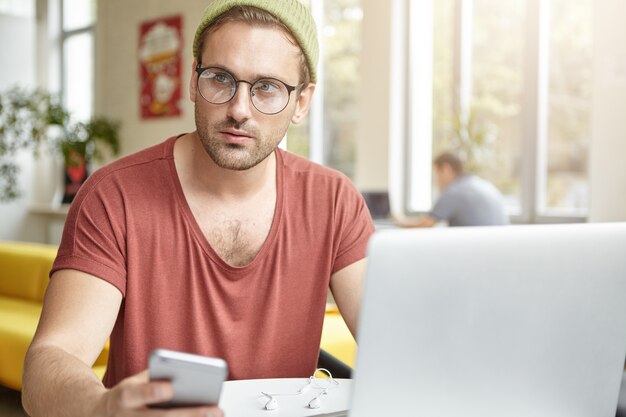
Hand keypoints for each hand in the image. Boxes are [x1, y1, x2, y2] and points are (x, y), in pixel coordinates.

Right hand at [94, 370, 222, 416]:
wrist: (99, 416)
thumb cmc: (128, 394)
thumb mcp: (134, 380)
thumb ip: (156, 377)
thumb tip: (187, 375)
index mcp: (125, 397)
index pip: (139, 394)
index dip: (154, 391)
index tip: (171, 387)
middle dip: (190, 414)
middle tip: (215, 409)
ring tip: (216, 416)